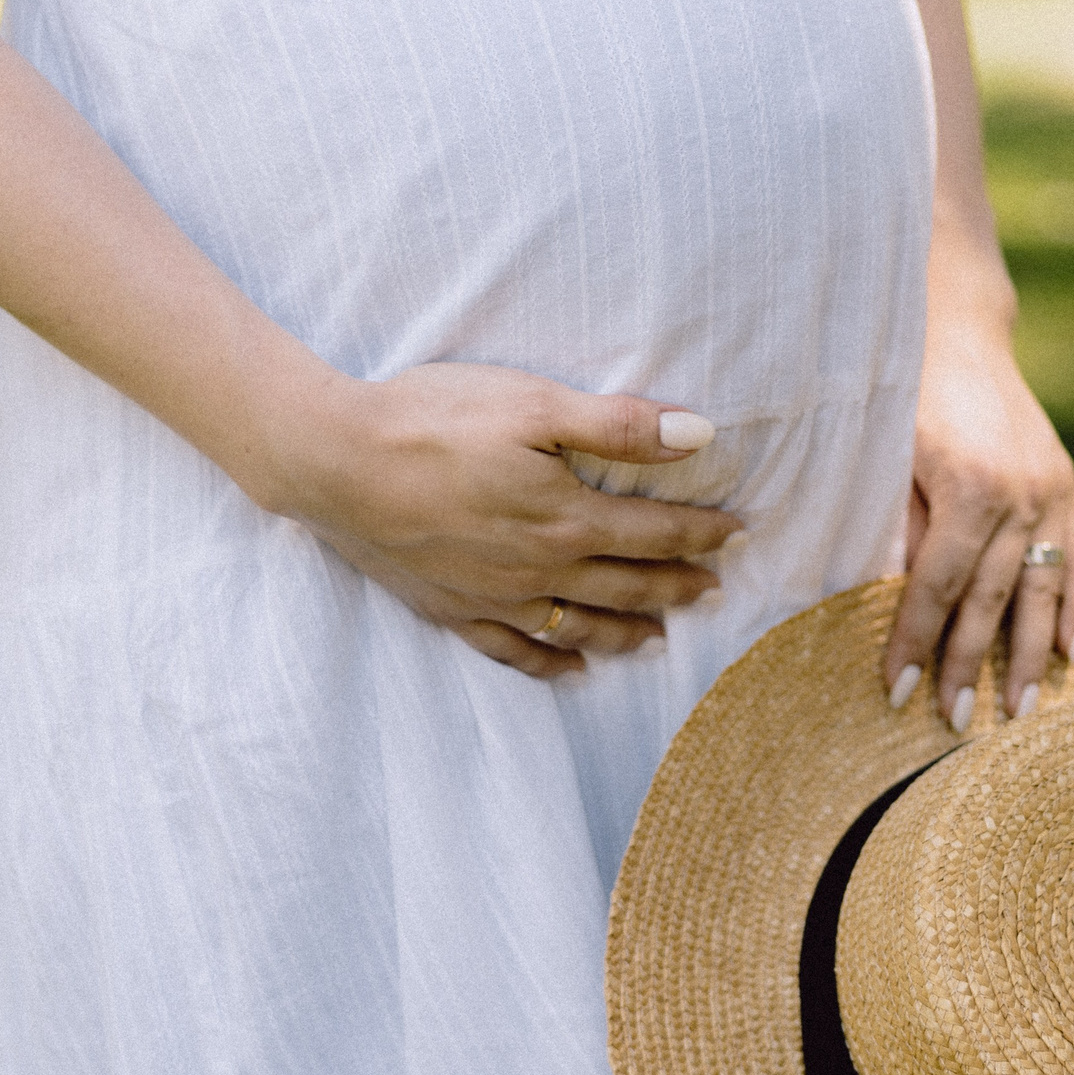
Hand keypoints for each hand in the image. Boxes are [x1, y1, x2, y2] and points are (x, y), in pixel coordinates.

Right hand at [255, 361, 741, 678]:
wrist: (334, 463)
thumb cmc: (433, 420)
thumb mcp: (533, 405)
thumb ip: (618, 426)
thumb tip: (699, 433)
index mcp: (567, 518)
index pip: (655, 532)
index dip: (702, 534)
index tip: (738, 534)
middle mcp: (540, 570)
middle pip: (627, 587)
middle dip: (677, 587)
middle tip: (713, 590)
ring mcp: (494, 598)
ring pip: (580, 627)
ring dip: (627, 634)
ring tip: (661, 638)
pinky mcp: (450, 609)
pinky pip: (515, 651)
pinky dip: (552, 663)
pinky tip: (573, 669)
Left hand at [883, 311, 1073, 727]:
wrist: (958, 330)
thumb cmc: (905, 394)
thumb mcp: (888, 457)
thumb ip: (900, 531)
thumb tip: (897, 605)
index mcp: (969, 487)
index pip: (938, 585)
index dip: (916, 640)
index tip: (897, 691)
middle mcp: (1021, 494)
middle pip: (993, 599)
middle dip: (970, 666)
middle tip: (954, 724)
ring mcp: (1051, 491)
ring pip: (1044, 589)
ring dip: (1033, 655)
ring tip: (1022, 711)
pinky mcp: (1066, 485)